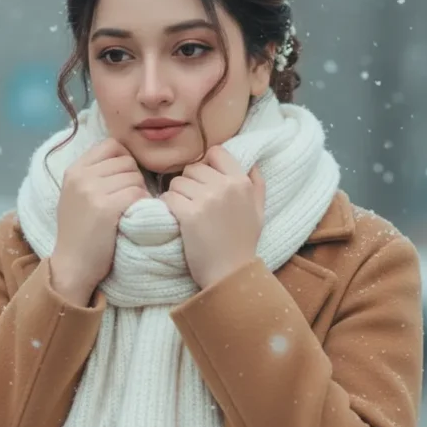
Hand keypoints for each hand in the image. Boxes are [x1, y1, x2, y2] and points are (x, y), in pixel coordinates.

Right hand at [50, 137, 148, 301]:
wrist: (72, 265)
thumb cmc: (80, 233)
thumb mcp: (77, 196)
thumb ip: (94, 175)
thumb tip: (124, 157)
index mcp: (74, 170)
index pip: (111, 145)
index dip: (125, 159)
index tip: (124, 179)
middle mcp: (81, 176)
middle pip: (126, 161)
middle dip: (135, 178)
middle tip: (130, 199)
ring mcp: (92, 191)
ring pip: (134, 176)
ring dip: (140, 192)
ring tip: (131, 208)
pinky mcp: (105, 208)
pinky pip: (137, 193)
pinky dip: (143, 203)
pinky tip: (135, 215)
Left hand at [160, 146, 264, 289]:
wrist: (230, 274)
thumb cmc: (243, 244)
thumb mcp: (259, 211)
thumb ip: (257, 185)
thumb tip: (251, 163)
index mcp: (242, 182)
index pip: (216, 152)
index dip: (206, 164)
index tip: (203, 181)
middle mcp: (225, 186)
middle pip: (192, 168)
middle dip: (189, 183)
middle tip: (193, 202)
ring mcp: (207, 200)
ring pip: (177, 182)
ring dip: (176, 195)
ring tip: (185, 211)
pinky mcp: (189, 215)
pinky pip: (168, 197)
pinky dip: (168, 207)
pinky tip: (177, 218)